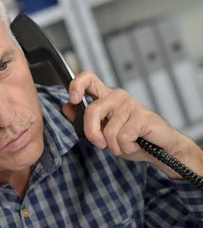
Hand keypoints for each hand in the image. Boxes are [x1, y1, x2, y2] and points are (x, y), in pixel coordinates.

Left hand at [62, 71, 201, 177]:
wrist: (161, 149)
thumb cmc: (134, 139)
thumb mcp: (104, 132)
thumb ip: (86, 119)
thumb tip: (67, 107)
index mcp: (106, 98)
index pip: (88, 78)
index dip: (76, 85)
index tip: (73, 99)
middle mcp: (117, 97)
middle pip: (92, 111)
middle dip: (92, 134)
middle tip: (101, 144)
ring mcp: (130, 105)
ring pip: (108, 132)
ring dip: (116, 147)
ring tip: (127, 143)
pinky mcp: (142, 116)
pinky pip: (123, 138)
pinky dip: (127, 148)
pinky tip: (136, 144)